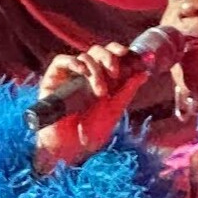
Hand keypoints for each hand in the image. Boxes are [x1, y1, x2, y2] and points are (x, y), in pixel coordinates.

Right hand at [33, 43, 145, 167]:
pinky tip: (82, 71)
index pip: (110, 55)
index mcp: (102, 77)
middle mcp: (87, 73)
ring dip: (95, 70)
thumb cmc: (92, 130)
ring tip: (100, 92)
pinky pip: (61, 61)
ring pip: (84, 57)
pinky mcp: (54, 78)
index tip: (127, 55)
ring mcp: (70, 75)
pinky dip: (73, 62)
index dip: (118, 51)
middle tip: (115, 72)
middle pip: (97, 51)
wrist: (72, 146)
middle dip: (108, 58)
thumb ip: (128, 90)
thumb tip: (144, 72)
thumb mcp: (115, 109)